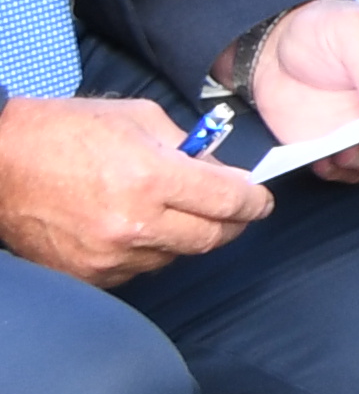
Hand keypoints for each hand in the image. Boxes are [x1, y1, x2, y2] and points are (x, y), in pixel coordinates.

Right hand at [0, 92, 270, 284]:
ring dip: (182, 236)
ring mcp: (108, 255)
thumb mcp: (137, 119)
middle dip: (230, 224)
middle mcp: (133, 224)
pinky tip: (130, 228)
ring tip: (164, 211)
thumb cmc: (64, 131)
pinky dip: (145, 251)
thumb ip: (188, 148)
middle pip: (210, 238)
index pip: (228, 202)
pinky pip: (137, 269)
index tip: (260, 201)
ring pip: (174, 256)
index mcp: (150, 179)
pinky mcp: (87, 275)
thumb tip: (223, 173)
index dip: (253, 202)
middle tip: (233, 212)